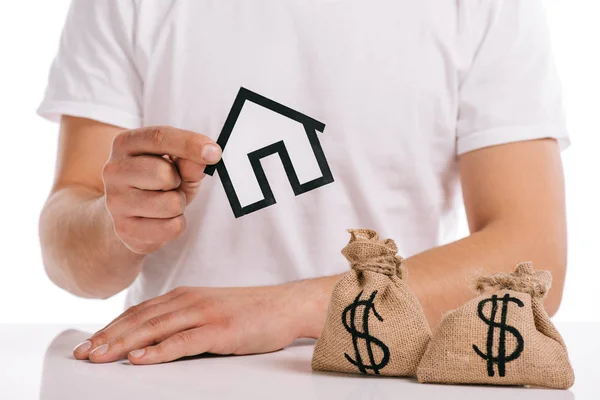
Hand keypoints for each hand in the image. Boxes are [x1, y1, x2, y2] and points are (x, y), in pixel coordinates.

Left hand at [73, 284, 315, 363]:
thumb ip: (183, 320)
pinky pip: (183, 341)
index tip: (89, 343)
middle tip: (82, 354)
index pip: (140, 312)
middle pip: (140, 320)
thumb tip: (154, 341)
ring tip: (99, 357)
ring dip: (123, 344)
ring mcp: (204, 314)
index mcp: (186, 296)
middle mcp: (190, 301)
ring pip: (155, 329)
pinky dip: (158, 350)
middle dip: (108, 337)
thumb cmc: (250, 311)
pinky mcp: (220, 329)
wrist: (286, 305)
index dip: (111, 327)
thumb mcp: (211, 311)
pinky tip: (139, 359)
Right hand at [102, 126, 221, 253]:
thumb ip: (190, 159)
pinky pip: (172, 227)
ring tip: (165, 203)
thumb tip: (208, 154)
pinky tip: (160, 220)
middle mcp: (113, 170)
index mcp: (125, 143)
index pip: (158, 137)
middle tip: (171, 185)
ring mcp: (115, 201)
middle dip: (179, 182)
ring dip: (179, 205)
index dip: (189, 143)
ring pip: (171, 204)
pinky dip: (176, 225)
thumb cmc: (157, 183)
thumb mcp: (176, 165)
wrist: (129, 216)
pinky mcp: (125, 229)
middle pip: (164, 174)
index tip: (215, 152)